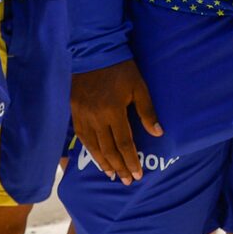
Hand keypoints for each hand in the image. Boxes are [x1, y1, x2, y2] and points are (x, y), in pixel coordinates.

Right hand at [70, 60, 162, 181]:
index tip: (137, 175)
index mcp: (114, 111)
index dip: (131, 161)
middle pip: (108, 149)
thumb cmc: (121, 69)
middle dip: (118, 167)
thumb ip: (147, 111)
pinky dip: (89, 149)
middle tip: (126, 181)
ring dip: (103, 162)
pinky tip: (95, 156)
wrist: (93, 52)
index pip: (124, 144)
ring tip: (110, 174)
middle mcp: (97, 117)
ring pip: (93, 146)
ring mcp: (83, 115)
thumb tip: (158, 133)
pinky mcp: (74, 111)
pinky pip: (81, 136)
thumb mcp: (139, 87)